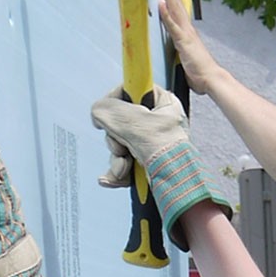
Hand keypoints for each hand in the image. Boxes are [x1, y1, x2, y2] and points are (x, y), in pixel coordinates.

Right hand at [90, 89, 230, 249]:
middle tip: (122, 148)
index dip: (114, 101)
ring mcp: (152, 142)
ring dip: (116, 158)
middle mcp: (158, 120)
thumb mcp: (132, 121)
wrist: (178, 187)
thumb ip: (108, 109)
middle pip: (120, 120)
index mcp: (163, 102)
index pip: (130, 89)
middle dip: (115, 140)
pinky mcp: (147, 161)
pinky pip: (123, 160)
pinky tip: (115, 179)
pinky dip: (118, 171)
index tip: (104, 114)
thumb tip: (97, 113)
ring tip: (125, 168)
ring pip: (119, 142)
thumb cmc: (164, 151)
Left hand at [158, 0, 223, 95]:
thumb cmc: (201, 71)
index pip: (178, 6)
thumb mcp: (188, 58)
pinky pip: (172, 26)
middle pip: (176, 0)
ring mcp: (185, 33)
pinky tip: (161, 2)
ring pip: (174, 7)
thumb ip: (184, 51)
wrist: (211, 79)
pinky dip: (166, 14)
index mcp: (187, 30)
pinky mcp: (183, 41)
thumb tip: (181, 54)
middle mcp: (186, 28)